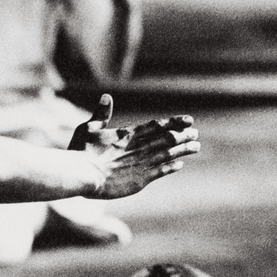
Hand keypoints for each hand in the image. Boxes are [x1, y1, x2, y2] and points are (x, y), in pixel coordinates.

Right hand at [70, 94, 198, 198]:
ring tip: (196, 146)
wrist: (81, 174)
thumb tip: (106, 96)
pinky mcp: (140, 180)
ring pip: (168, 154)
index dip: (174, 122)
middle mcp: (138, 147)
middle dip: (183, 135)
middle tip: (195, 133)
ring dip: (183, 149)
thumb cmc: (81, 151)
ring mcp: (141, 163)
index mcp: (128, 134)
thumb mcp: (88, 128)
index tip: (189, 120)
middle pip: (167, 138)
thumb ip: (100, 114)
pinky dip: (171, 166)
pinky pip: (161, 171)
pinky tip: (181, 163)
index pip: (156, 125)